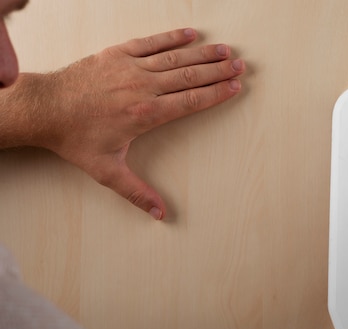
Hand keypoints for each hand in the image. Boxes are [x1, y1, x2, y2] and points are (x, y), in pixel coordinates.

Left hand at [21, 28, 244, 218]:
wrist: (45, 108)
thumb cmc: (75, 138)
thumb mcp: (107, 171)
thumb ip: (137, 192)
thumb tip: (159, 214)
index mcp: (146, 114)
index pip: (192, 101)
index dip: (217, 93)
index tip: (235, 86)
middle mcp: (143, 87)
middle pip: (191, 77)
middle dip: (219, 71)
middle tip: (240, 65)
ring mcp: (130, 68)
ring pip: (176, 58)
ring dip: (203, 54)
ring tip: (225, 50)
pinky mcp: (117, 54)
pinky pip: (151, 43)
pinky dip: (172, 37)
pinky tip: (190, 34)